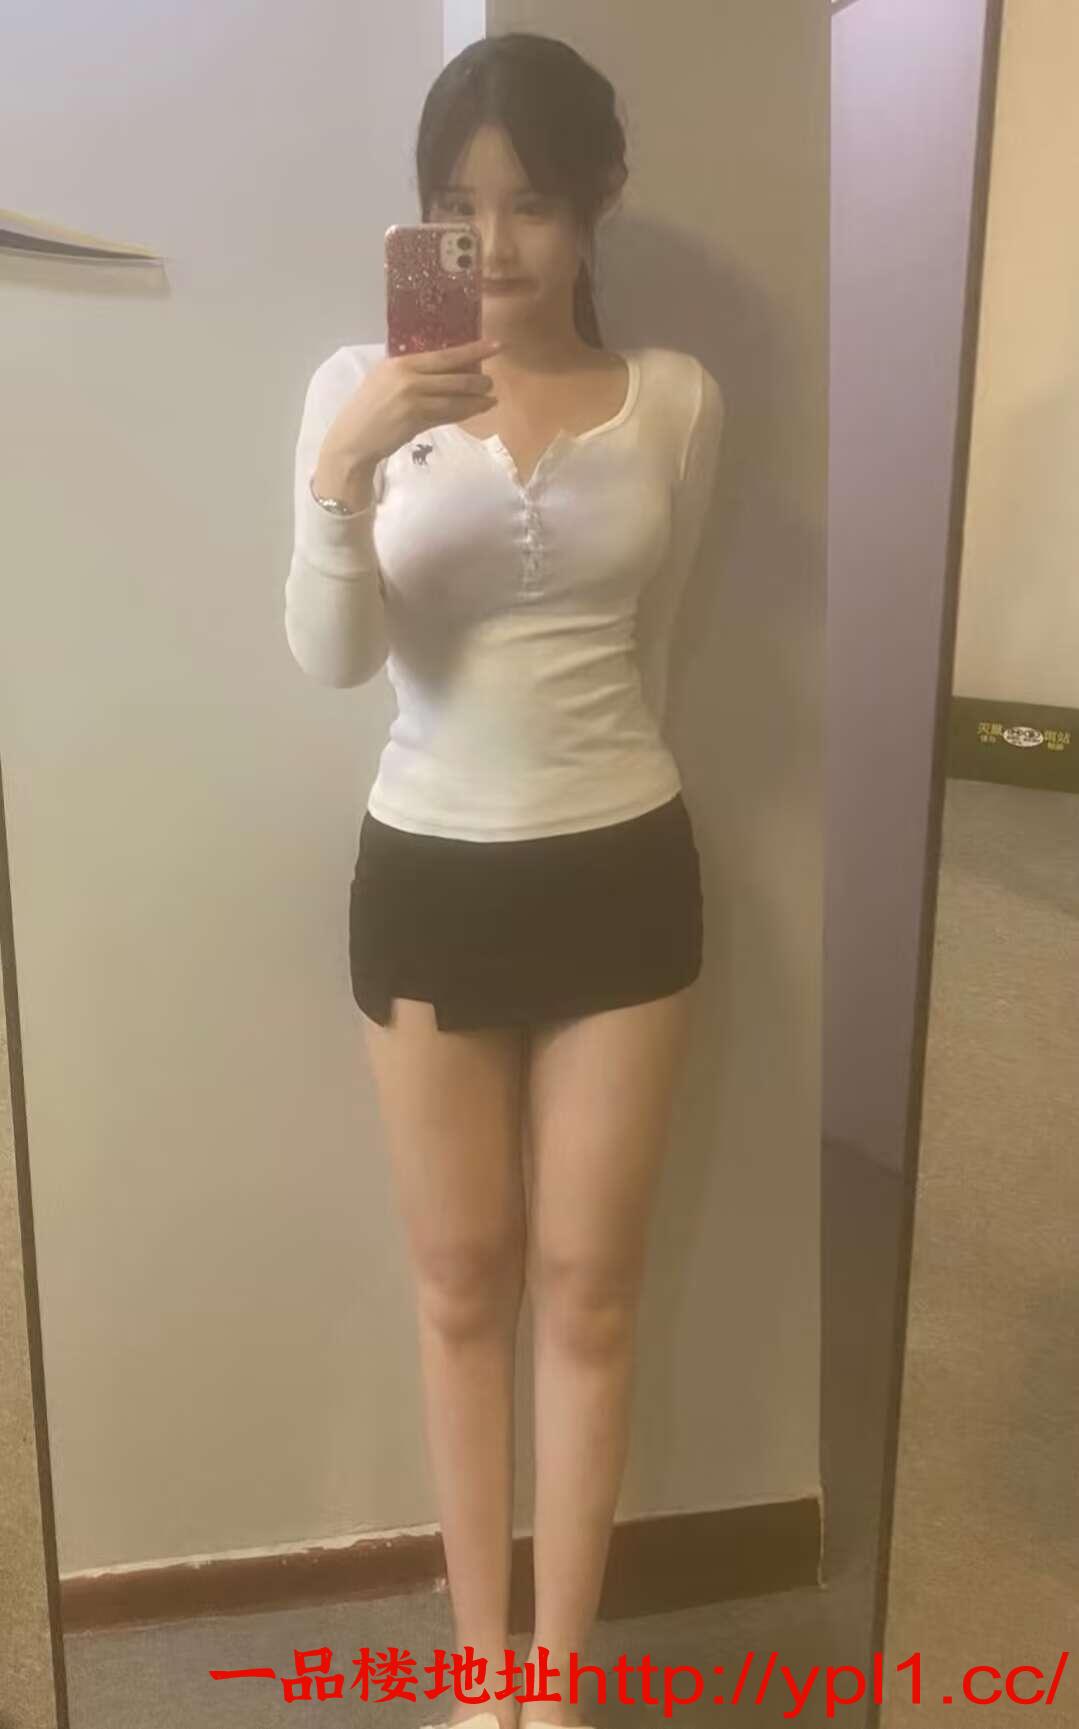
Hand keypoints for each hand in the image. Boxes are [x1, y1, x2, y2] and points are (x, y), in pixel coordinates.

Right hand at [319, 337, 502, 470]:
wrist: (353, 439)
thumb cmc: (368, 409)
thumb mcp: (384, 379)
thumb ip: (410, 372)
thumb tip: (442, 367)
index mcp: (400, 362)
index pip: (444, 354)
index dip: (473, 350)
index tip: (494, 345)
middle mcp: (408, 377)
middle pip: (455, 375)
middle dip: (479, 379)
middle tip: (492, 381)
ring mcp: (413, 399)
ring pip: (455, 397)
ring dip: (477, 398)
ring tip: (490, 398)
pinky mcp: (416, 420)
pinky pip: (448, 414)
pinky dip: (465, 412)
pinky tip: (476, 410)